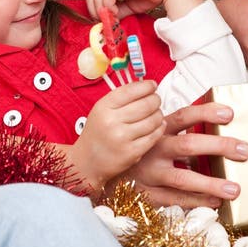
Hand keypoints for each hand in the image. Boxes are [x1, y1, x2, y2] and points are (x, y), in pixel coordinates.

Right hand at [64, 79, 164, 193]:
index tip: (152, 85)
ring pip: (153, 120)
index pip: (131, 90)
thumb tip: (146, 86)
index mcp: (104, 107)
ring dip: (158, 114)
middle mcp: (112, 121)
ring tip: (156, 114)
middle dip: (155, 100)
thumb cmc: (97, 132)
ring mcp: (122, 138)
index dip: (146, 86)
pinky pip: (154, 136)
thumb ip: (121, 97)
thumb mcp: (101, 110)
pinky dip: (159, 129)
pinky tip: (157, 125)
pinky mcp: (132, 153)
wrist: (88, 161)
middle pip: (146, 104)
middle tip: (156, 100)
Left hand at [85, 0, 202, 20]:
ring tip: (112, 18)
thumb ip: (117, 12)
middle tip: (104, 22)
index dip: (93, 9)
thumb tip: (106, 21)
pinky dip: (107, 6)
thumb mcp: (129, 6)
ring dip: (101, 10)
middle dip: (94, 11)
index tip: (103, 21)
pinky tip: (115, 12)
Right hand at [122, 101, 247, 208]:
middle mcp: (154, 149)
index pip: (184, 116)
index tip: (229, 113)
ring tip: (235, 189)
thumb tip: (215, 127)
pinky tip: (215, 202)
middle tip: (245, 150)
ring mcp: (150, 173)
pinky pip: (174, 199)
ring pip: (183, 178)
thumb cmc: (138, 149)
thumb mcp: (153, 133)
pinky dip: (196, 202)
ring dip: (211, 183)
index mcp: (157, 130)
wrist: (102, 168)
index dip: (206, 113)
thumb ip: (177, 131)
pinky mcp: (147, 193)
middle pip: (188, 145)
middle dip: (219, 146)